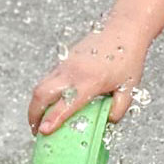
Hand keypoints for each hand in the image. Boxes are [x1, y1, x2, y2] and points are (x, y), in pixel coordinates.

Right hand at [28, 25, 149, 133]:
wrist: (124, 30)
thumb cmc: (128, 58)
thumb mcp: (130, 88)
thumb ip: (119, 109)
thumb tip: (107, 122)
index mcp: (90, 81)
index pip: (65, 104)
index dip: (52, 120)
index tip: (43, 132)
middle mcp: (73, 72)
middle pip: (41, 94)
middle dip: (34, 114)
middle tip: (36, 130)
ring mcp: (66, 65)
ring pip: (41, 86)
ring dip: (36, 104)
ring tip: (40, 120)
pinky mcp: (64, 60)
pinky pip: (47, 79)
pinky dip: (43, 93)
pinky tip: (50, 103)